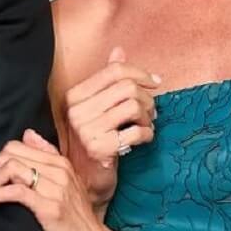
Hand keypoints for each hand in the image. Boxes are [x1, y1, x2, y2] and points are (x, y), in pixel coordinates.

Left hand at [0, 130, 110, 230]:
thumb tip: (28, 134)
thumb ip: (48, 157)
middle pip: (10, 154)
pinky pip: (17, 191)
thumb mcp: (67, 183)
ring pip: (11, 168)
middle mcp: (59, 171)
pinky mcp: (50, 208)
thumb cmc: (77, 220)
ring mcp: (56, 189)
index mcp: (60, 163)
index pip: (16, 146)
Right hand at [62, 47, 157, 206]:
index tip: (155, 82)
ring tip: (147, 125)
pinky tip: (143, 139)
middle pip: (127, 87)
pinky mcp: (100, 148)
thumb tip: (118, 51)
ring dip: (148, 117)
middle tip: (152, 111)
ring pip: (134, 106)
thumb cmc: (94, 141)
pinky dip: (147, 134)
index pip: (113, 71)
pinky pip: (137, 131)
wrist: (85, 180)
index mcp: (74, 96)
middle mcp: (77, 111)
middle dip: (147, 98)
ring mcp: (87, 130)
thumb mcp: (97, 108)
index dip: (139, 73)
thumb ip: (107, 80)